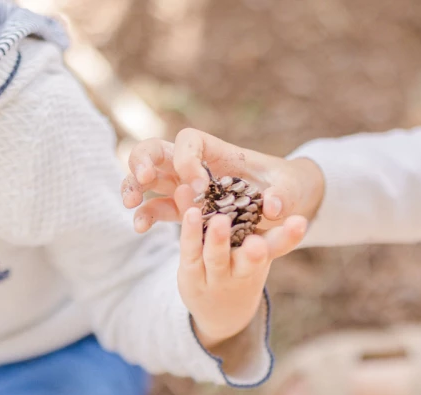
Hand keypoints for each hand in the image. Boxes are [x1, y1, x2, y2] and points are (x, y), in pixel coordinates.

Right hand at [122, 128, 325, 234]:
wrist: (285, 206)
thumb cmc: (286, 188)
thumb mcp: (290, 189)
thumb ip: (283, 194)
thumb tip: (272, 206)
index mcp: (217, 150)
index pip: (188, 141)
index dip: (187, 159)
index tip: (200, 186)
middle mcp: (193, 164)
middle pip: (156, 150)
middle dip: (143, 161)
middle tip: (143, 179)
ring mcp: (182, 185)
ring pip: (147, 178)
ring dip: (133, 187)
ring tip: (130, 204)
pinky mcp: (180, 209)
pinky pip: (155, 208)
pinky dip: (144, 215)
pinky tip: (140, 228)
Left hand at [178, 205, 307, 350]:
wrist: (222, 313)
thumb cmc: (240, 269)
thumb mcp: (257, 250)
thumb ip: (256, 219)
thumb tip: (259, 196)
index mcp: (262, 259)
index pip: (279, 246)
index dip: (290, 236)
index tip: (300, 223)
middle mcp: (241, 270)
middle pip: (250, 263)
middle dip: (254, 254)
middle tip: (257, 244)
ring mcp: (215, 276)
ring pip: (217, 259)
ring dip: (218, 241)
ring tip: (219, 221)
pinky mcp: (191, 274)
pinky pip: (190, 252)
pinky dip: (190, 233)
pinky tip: (191, 214)